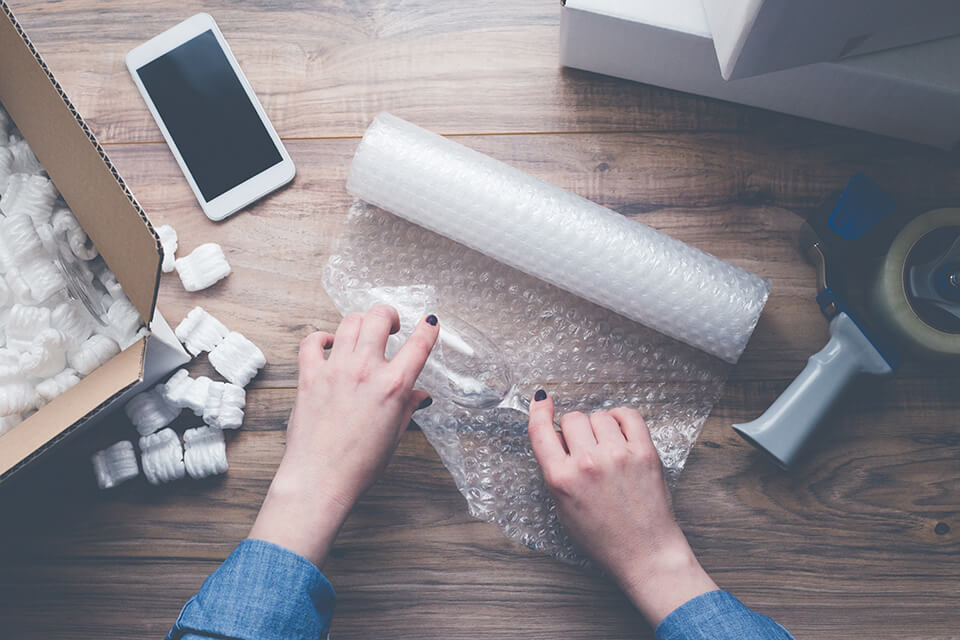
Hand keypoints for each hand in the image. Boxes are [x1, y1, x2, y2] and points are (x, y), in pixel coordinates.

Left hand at [249, 306, 439, 566]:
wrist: (320, 479)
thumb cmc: (358, 465)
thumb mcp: (394, 434)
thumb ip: (408, 407)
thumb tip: (420, 395)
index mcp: (393, 386)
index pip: (418, 345)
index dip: (428, 329)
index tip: (430, 322)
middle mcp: (365, 371)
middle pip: (378, 318)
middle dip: (389, 315)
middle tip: (391, 326)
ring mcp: (335, 370)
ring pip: (349, 323)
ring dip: (361, 323)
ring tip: (363, 333)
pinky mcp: (309, 376)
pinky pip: (313, 342)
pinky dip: (322, 337)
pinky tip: (330, 344)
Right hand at [528, 392, 716, 626]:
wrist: (644, 553)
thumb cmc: (603, 538)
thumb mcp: (563, 509)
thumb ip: (556, 472)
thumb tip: (557, 437)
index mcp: (562, 479)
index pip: (541, 431)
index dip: (539, 411)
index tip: (542, 400)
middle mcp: (588, 463)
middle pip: (573, 419)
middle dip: (575, 430)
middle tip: (584, 448)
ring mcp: (618, 455)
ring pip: (599, 415)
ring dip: (599, 427)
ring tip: (606, 447)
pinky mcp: (645, 453)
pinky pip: (629, 415)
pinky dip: (621, 418)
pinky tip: (620, 431)